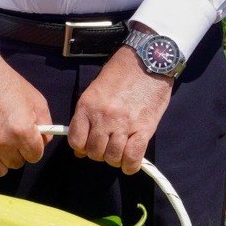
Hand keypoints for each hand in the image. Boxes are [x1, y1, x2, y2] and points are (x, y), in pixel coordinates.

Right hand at [0, 50, 51, 181]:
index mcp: (22, 131)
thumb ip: (45, 123)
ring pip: (0, 171)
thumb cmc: (5, 84)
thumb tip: (44, 142)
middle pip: (18, 163)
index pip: (35, 156)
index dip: (34, 146)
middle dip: (18, 151)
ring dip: (2, 160)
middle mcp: (2, 143)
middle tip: (11, 135)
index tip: (27, 137)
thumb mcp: (35, 99)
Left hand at [68, 43, 173, 173]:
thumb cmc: (122, 72)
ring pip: (112, 157)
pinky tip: (130, 163)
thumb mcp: (96, 89)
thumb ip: (87, 115)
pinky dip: (130, 165)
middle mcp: (103, 118)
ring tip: (120, 150)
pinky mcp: (144, 129)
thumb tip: (81, 144)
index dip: (81, 147)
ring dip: (114, 158)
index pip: (76, 141)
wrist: (149, 60)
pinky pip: (132, 157)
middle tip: (107, 146)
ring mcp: (124, 125)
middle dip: (99, 153)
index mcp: (88, 106)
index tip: (88, 145)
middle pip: (94, 152)